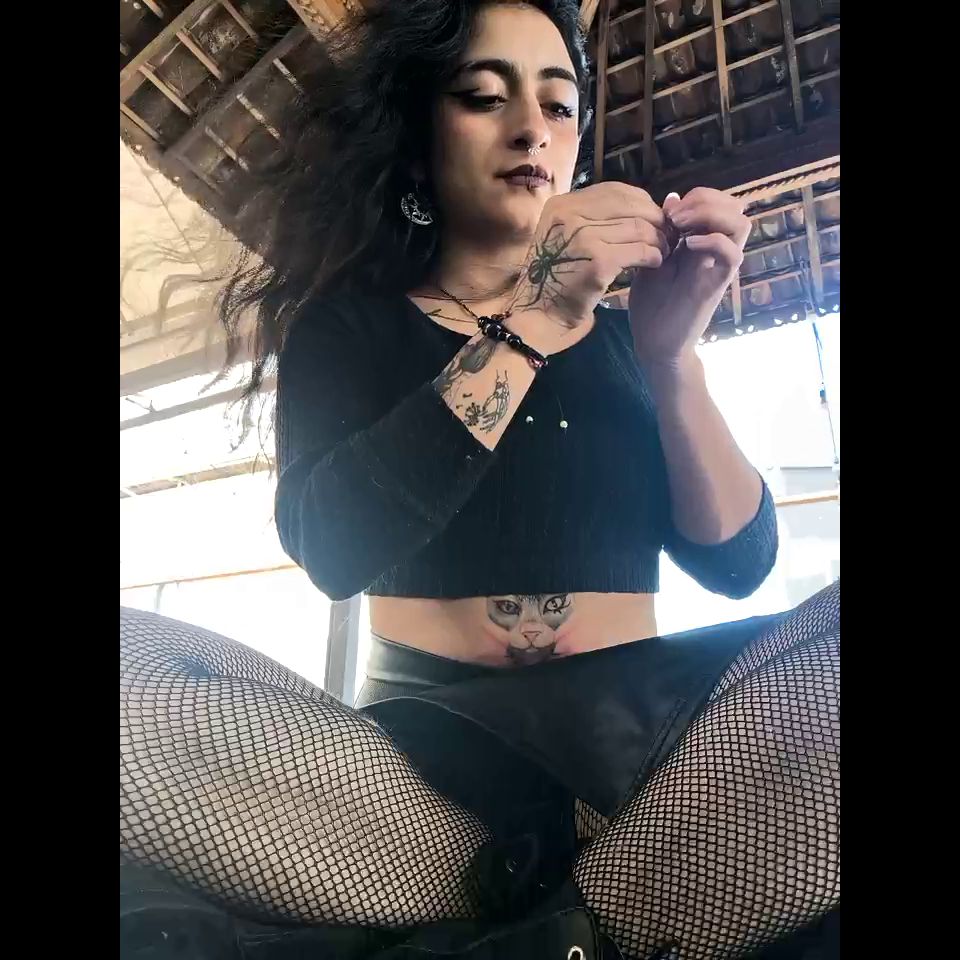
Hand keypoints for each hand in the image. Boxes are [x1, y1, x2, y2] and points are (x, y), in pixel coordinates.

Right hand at [510, 182, 670, 352]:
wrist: (538, 315)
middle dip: (655, 219)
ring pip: (640, 228)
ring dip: (658, 240)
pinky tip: (656, 263)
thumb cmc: (555, 279)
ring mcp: (583, 237)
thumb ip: (593, 219)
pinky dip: (654, 256)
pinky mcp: (598, 261)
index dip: (642, 203)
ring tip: (663, 251)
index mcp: (562, 205)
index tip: (654, 219)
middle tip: (667, 235)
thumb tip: (641, 206)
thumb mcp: (565, 238)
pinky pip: (640, 250)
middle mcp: (570, 215)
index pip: (615, 191)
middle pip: (631, 206)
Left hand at [629, 187, 749, 368]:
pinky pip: (732, 254)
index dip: (696, 197)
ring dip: (711, 216)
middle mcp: (715, 251)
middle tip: (675, 217)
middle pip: (734, 207)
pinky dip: (714, 241)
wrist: (654, 343)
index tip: (666, 212)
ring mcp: (718, 267)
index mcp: (700, 242)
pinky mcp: (717, 284)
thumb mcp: (652, 260)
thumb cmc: (651, 305)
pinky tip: (688, 246)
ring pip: (740, 225)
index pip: (717, 202)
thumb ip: (663, 232)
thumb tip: (672, 198)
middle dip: (705, 200)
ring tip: (682, 227)